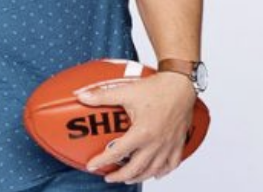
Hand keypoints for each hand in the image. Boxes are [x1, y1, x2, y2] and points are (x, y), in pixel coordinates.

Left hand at [77, 71, 196, 183]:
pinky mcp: (178, 143)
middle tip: (109, 177)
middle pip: (135, 168)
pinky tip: (156, 173)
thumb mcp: (126, 91)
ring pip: (153, 170)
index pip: (117, 153)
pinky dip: (162, 172)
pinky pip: (172, 164)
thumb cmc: (156, 88)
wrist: (180, 84)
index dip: (102, 161)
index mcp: (142, 132)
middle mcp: (156, 143)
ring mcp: (168, 145)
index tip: (92, 165)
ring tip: (127, 178)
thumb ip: (102, 96)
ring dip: (138, 176)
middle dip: (119, 176)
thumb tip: (81, 96)